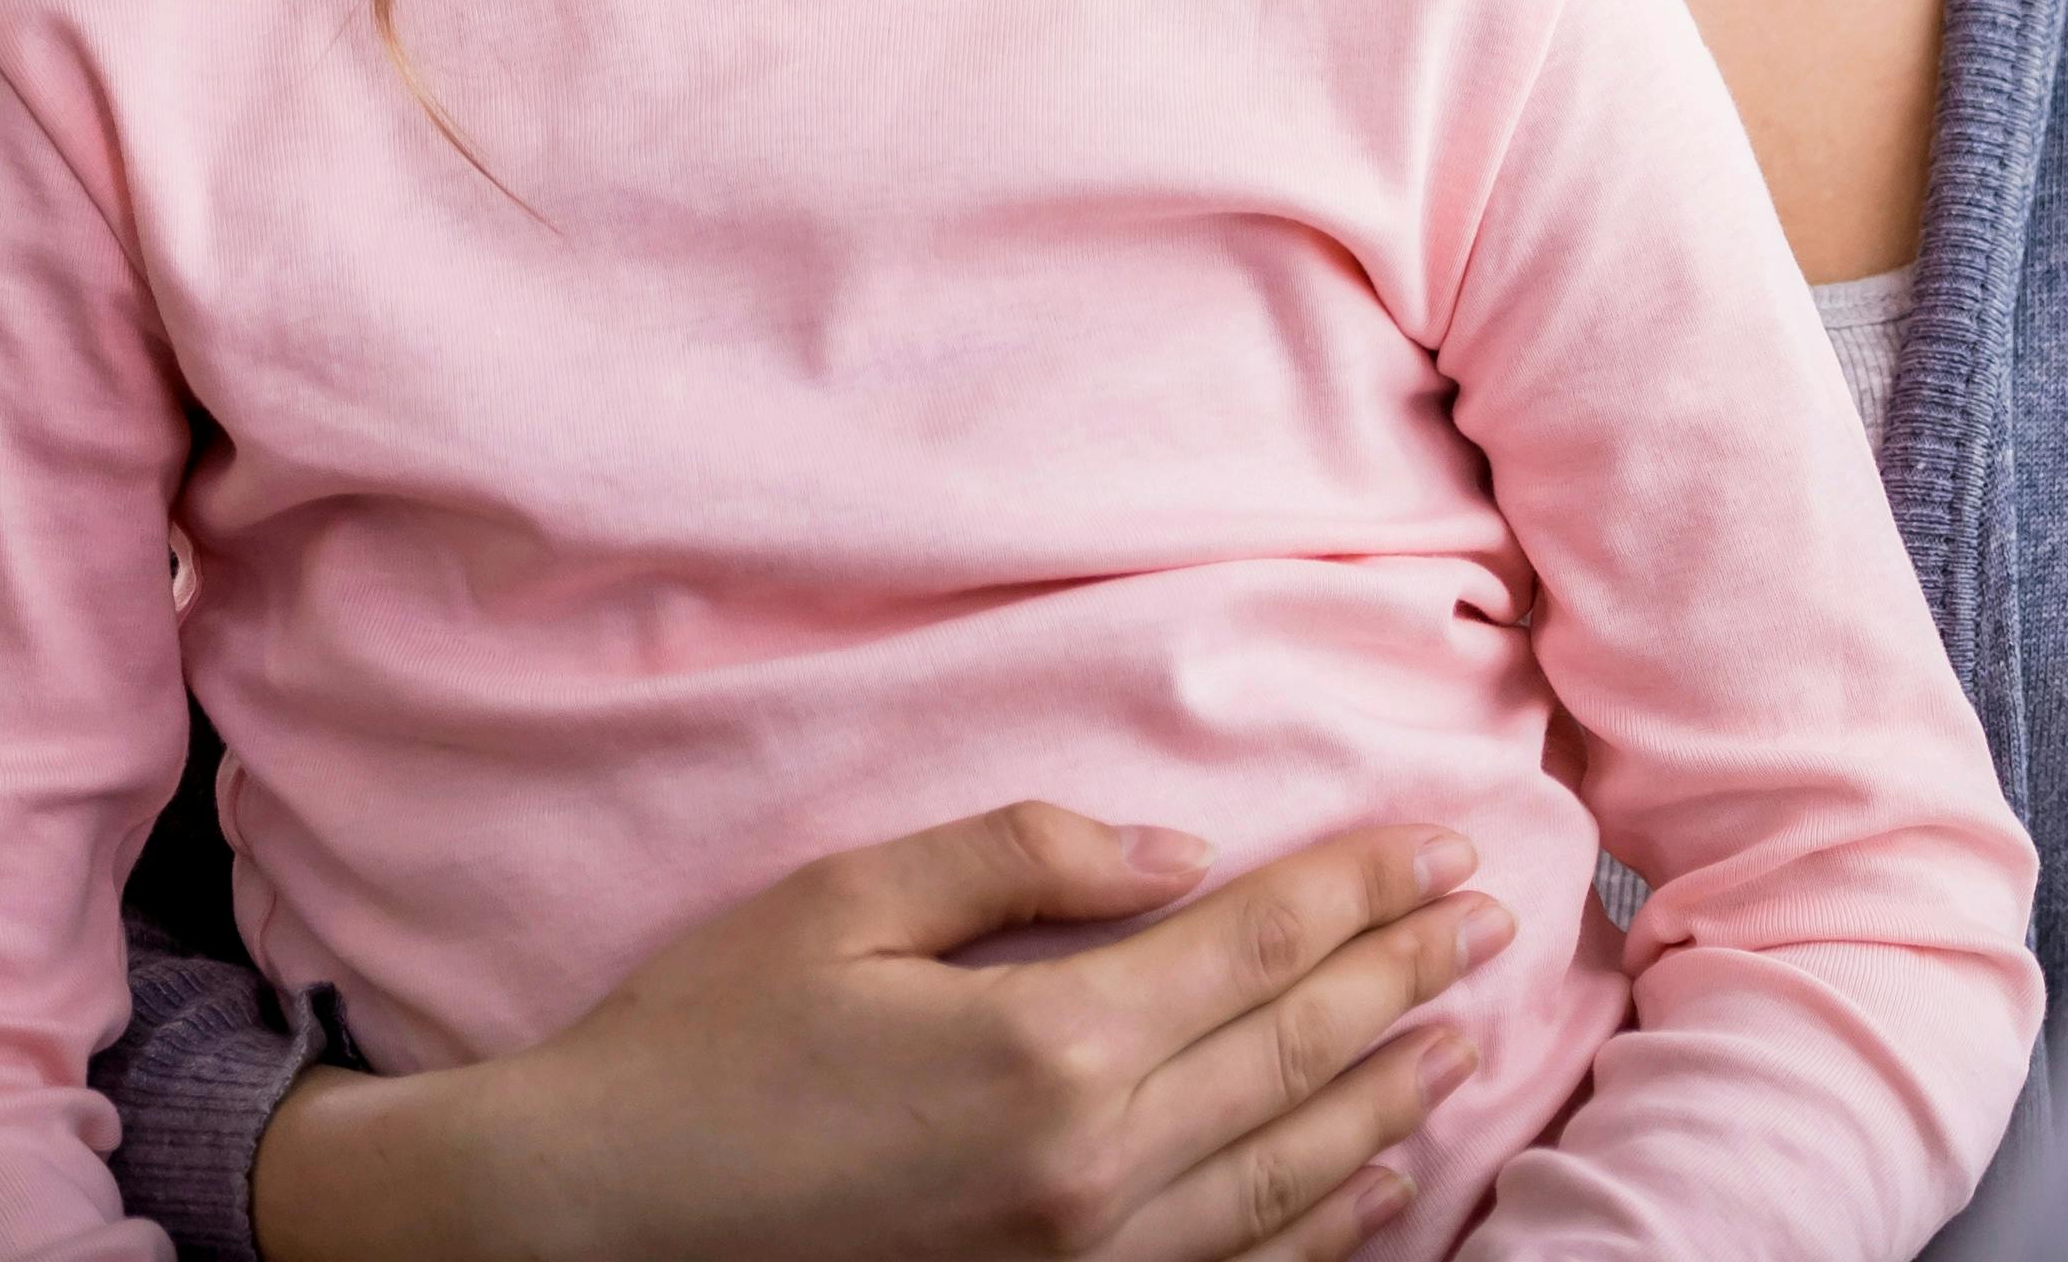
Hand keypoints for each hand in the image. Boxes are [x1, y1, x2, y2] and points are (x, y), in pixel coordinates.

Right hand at [246, 801, 1508, 1261]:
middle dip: (1402, 974)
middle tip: (1488, 916)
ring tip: (1457, 1031)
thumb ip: (1027, 857)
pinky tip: (1373, 1180)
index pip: (1259, 945)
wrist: (578, 1223)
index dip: (1363, 891)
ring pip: (1285, 1168)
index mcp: (1047, 1042)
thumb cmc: (699, 1047)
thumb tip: (1181, 850)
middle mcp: (1086, 1163)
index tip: (1443, 847)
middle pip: (1296, 1048)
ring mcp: (1072, 1260)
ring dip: (1383, 1093)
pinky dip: (1319, 1224)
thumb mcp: (849, 901)